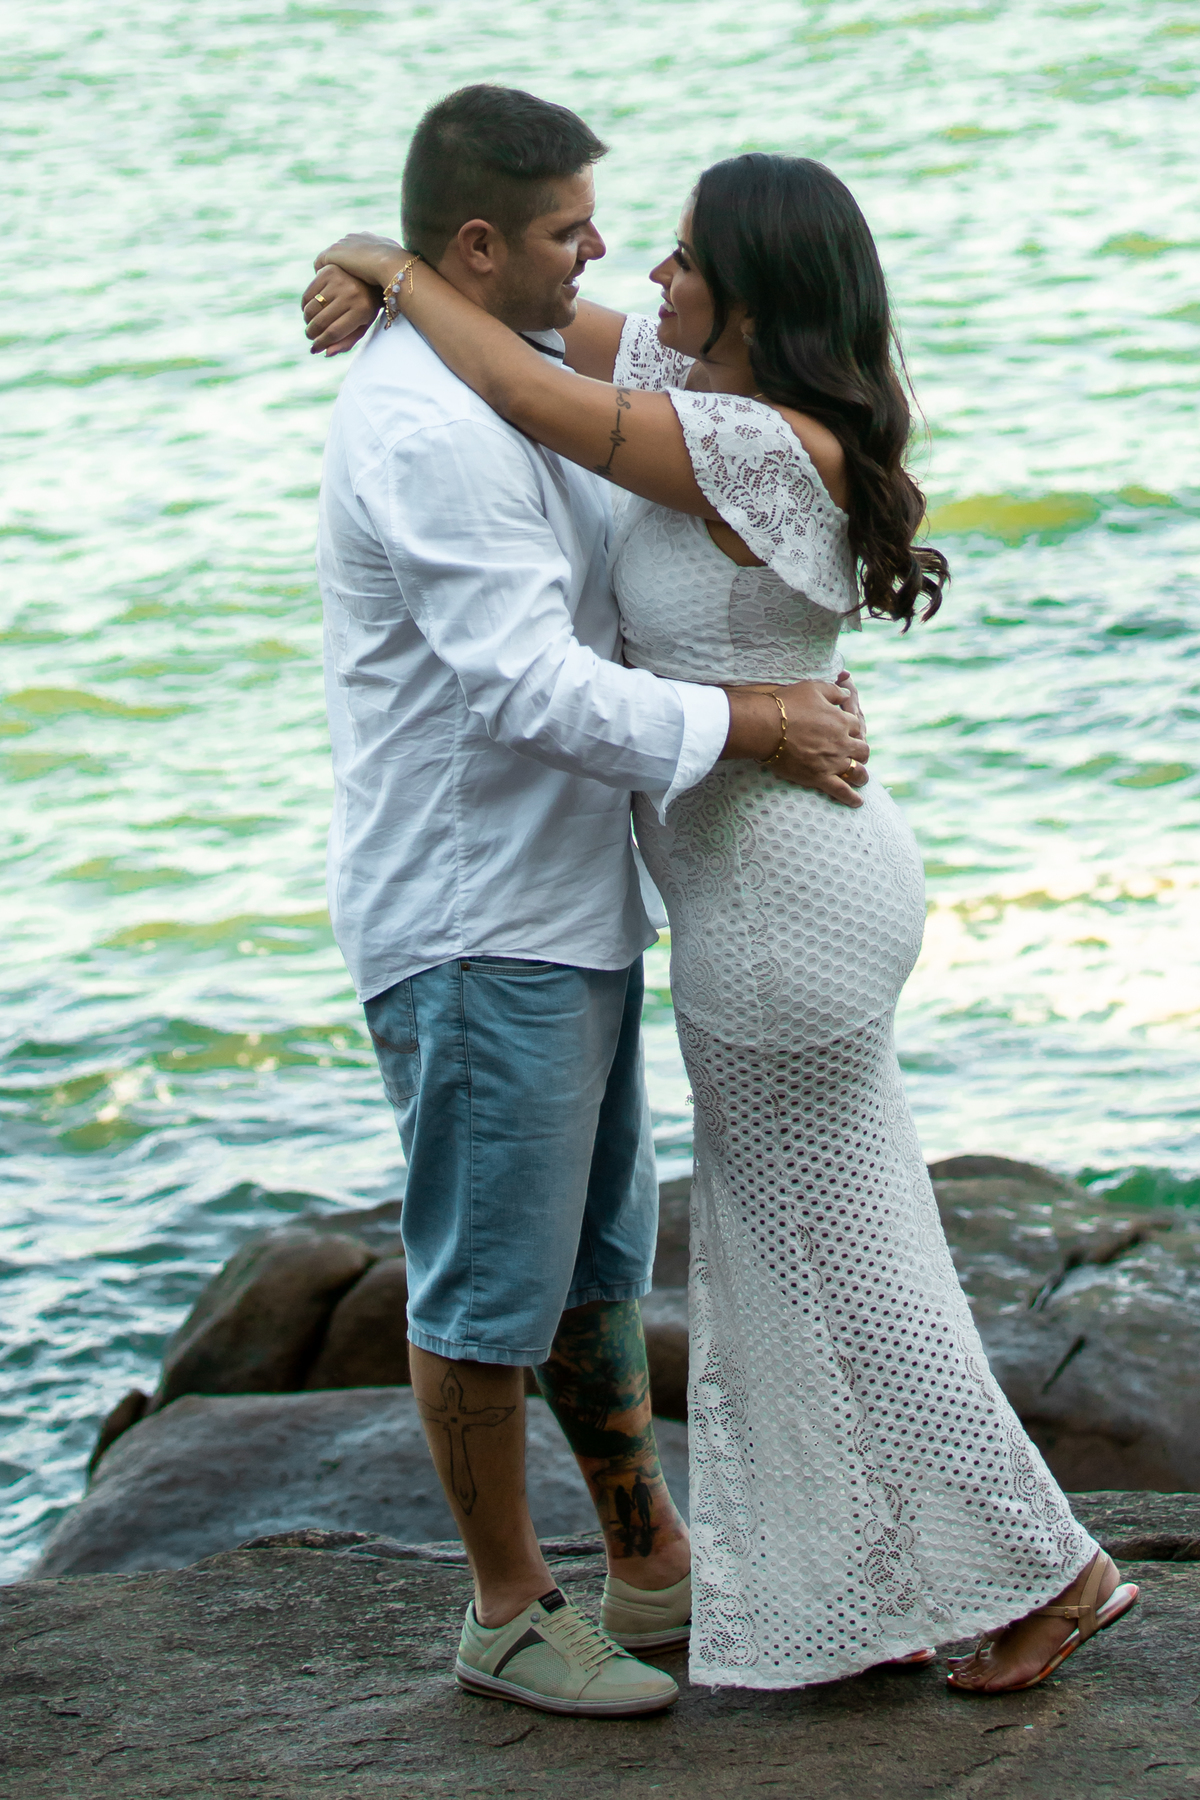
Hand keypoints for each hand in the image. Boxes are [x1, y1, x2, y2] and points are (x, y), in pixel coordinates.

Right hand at [302, 265, 382, 356]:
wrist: (369, 277)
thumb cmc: (365, 308)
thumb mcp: (361, 327)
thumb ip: (345, 342)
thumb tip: (325, 353)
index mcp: (361, 310)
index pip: (334, 332)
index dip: (321, 343)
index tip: (315, 349)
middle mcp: (350, 294)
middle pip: (320, 322)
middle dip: (311, 334)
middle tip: (310, 336)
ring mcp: (338, 281)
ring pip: (311, 309)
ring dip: (307, 321)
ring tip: (311, 324)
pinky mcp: (327, 271)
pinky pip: (307, 295)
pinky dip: (305, 306)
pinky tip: (310, 310)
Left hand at [315, 230, 405, 286]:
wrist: (392, 264)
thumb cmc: (399, 269)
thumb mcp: (398, 266)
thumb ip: (393, 268)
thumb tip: (398, 277)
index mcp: (369, 238)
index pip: (357, 248)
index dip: (354, 262)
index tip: (353, 275)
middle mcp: (354, 237)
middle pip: (341, 250)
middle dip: (340, 265)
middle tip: (338, 283)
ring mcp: (342, 244)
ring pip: (330, 257)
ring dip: (329, 270)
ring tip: (328, 287)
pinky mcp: (333, 253)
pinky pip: (320, 264)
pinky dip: (320, 274)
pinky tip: (323, 287)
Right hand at [773, 679, 868, 805]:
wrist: (767, 727)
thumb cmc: (788, 705)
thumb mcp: (813, 688)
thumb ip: (833, 691)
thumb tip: (846, 693)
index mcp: (842, 721)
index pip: (857, 726)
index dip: (852, 729)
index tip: (846, 731)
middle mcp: (842, 743)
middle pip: (862, 750)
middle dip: (860, 752)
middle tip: (854, 755)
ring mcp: (833, 762)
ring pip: (857, 772)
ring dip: (861, 775)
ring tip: (859, 778)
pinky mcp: (820, 777)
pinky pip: (842, 791)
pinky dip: (851, 798)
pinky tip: (857, 802)